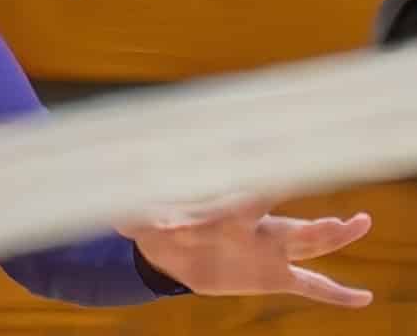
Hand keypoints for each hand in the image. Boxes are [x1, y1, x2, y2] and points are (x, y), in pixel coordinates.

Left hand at [129, 199, 371, 307]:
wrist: (171, 247)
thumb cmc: (157, 225)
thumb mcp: (145, 222)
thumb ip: (136, 218)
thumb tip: (112, 218)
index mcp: (226, 211)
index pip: (248, 198)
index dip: (260, 192)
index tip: (282, 176)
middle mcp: (254, 228)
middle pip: (287, 224)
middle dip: (312, 224)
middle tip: (345, 217)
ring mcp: (267, 251)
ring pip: (306, 245)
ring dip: (331, 237)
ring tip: (360, 223)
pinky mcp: (271, 276)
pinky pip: (310, 287)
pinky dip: (336, 294)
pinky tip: (363, 299)